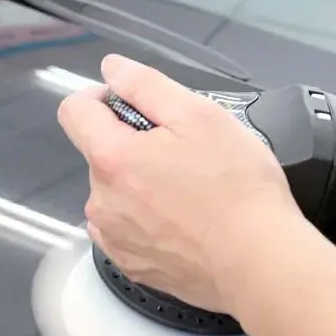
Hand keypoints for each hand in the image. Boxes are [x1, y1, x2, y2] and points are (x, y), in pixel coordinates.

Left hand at [56, 55, 302, 313]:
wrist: (260, 263)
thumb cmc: (239, 190)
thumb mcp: (201, 116)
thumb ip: (147, 85)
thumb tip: (113, 70)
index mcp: (112, 158)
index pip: (75, 109)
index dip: (104, 96)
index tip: (137, 104)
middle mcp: (102, 201)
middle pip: (100, 152)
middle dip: (134, 143)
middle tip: (186, 151)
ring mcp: (115, 238)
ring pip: (115, 192)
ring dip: (141, 183)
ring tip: (191, 190)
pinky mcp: (132, 265)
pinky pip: (127, 228)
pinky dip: (148, 219)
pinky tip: (186, 220)